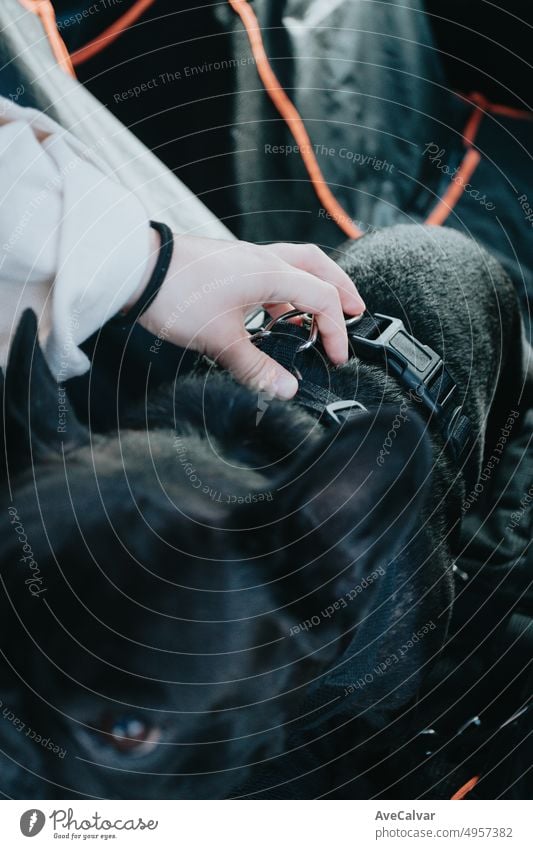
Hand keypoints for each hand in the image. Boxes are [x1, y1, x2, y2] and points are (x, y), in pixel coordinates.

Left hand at [135, 234, 364, 398]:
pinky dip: (282, 292)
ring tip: (316, 314)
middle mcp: (262, 259)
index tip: (335, 358)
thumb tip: (285, 390)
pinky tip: (273, 314)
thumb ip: (256, 367)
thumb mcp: (220, 340)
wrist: (134, 268)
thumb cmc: (176, 296)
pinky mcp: (227, 264)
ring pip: (293, 266)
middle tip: (356, 311)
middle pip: (317, 267)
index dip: (336, 331)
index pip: (322, 299)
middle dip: (341, 289)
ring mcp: (243, 258)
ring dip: (312, 287)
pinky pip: (268, 273)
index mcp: (270, 273)